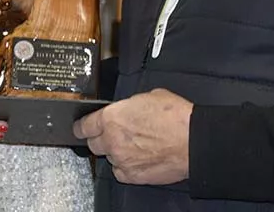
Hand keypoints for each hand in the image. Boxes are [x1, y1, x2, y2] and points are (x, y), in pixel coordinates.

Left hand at [72, 89, 191, 184]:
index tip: (80, 128)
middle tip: (113, 134)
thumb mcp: (147, 97)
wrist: (192, 140)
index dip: (81, 126)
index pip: (84, 126)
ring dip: (116, 152)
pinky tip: (138, 158)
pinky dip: (126, 166)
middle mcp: (112, 140)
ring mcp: (121, 160)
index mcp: (111, 118)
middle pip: (93, 143)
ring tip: (134, 146)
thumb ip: (128, 106)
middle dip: (100, 138)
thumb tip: (125, 110)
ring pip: (109, 158)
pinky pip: (120, 172)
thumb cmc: (175, 116)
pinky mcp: (132, 176)